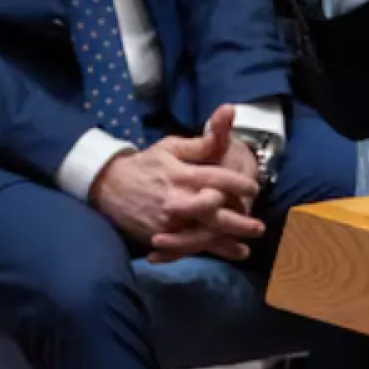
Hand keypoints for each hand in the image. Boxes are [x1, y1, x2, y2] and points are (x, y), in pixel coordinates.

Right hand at [147, 106, 266, 261]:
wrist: (109, 186)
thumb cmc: (147, 164)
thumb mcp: (173, 146)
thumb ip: (204, 141)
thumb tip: (229, 112)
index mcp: (183, 175)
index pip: (219, 180)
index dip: (240, 184)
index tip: (254, 188)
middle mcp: (177, 201)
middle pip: (214, 214)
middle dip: (239, 221)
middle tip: (259, 227)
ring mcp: (167, 223)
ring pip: (201, 236)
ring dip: (225, 244)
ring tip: (245, 248)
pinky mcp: (159, 238)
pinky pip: (185, 248)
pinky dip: (204, 253)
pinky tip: (222, 256)